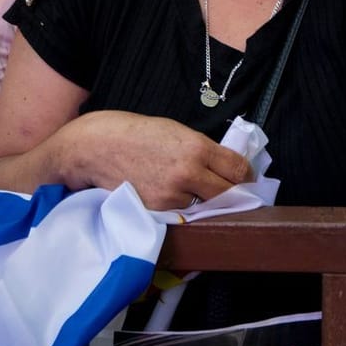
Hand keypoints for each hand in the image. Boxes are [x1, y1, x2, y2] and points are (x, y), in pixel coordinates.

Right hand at [61, 109, 251, 208]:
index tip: (249, 180)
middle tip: (234, 193)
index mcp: (197, 147)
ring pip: (205, 207)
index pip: (239, 169)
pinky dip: (185, 209)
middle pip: (228, 194)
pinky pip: (182, 213)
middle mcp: (188, 173)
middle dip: (234, 194)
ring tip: (195, 192)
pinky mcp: (156, 210)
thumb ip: (202, 150)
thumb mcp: (176, 131)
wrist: (96, 147)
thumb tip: (226, 166)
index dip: (248, 177)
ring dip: (206, 203)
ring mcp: (171, 195)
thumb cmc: (135, 134)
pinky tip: (176, 197)